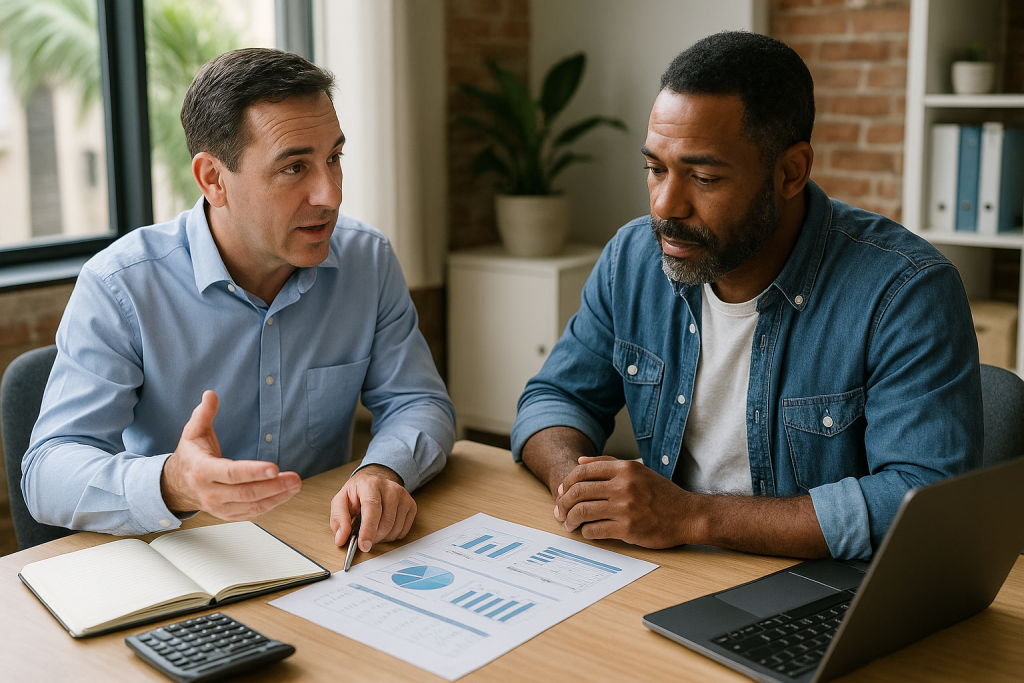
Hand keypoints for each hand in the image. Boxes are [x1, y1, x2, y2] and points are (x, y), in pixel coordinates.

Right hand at [160, 390, 301, 518]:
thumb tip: (210, 394)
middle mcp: (210, 493)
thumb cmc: (190, 456)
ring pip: (252, 506)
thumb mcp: (192, 432)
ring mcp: (219, 507)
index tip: (274, 468)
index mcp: (203, 471)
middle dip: (274, 486)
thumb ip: (204, 414)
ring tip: (295, 485)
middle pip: (246, 492)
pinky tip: (285, 494)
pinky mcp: (228, 515)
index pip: (231, 473)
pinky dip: (271, 505)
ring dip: (277, 496)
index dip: (254, 471)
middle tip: (294, 478)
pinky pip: (252, 513)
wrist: (177, 485)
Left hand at [330, 464, 415, 550]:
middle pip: (386, 522)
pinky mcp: (411, 505)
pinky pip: (403, 530)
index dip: (368, 529)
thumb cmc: (357, 493)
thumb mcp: (341, 502)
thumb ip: (339, 519)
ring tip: (373, 530)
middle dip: (374, 537)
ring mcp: (403, 496)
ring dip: (382, 537)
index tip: (364, 545)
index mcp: (370, 485)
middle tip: (364, 538)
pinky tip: (384, 528)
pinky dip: (392, 535)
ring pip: (395, 528)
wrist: (375, 481)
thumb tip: (341, 538)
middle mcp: (390, 488)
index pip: (372, 508)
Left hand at [554, 456, 692, 547]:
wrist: (687, 515)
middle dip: (563, 503)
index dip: (567, 483)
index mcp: (625, 469)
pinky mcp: (628, 529)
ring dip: (571, 520)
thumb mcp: (638, 471)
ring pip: (583, 511)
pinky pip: (595, 530)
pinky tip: (587, 532)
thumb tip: (580, 462)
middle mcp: (624, 486)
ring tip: (569, 524)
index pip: (583, 472)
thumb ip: (608, 463)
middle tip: (560, 511)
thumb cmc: (662, 494)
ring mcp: (625, 508)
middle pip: (579, 491)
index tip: (562, 493)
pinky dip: (586, 532)